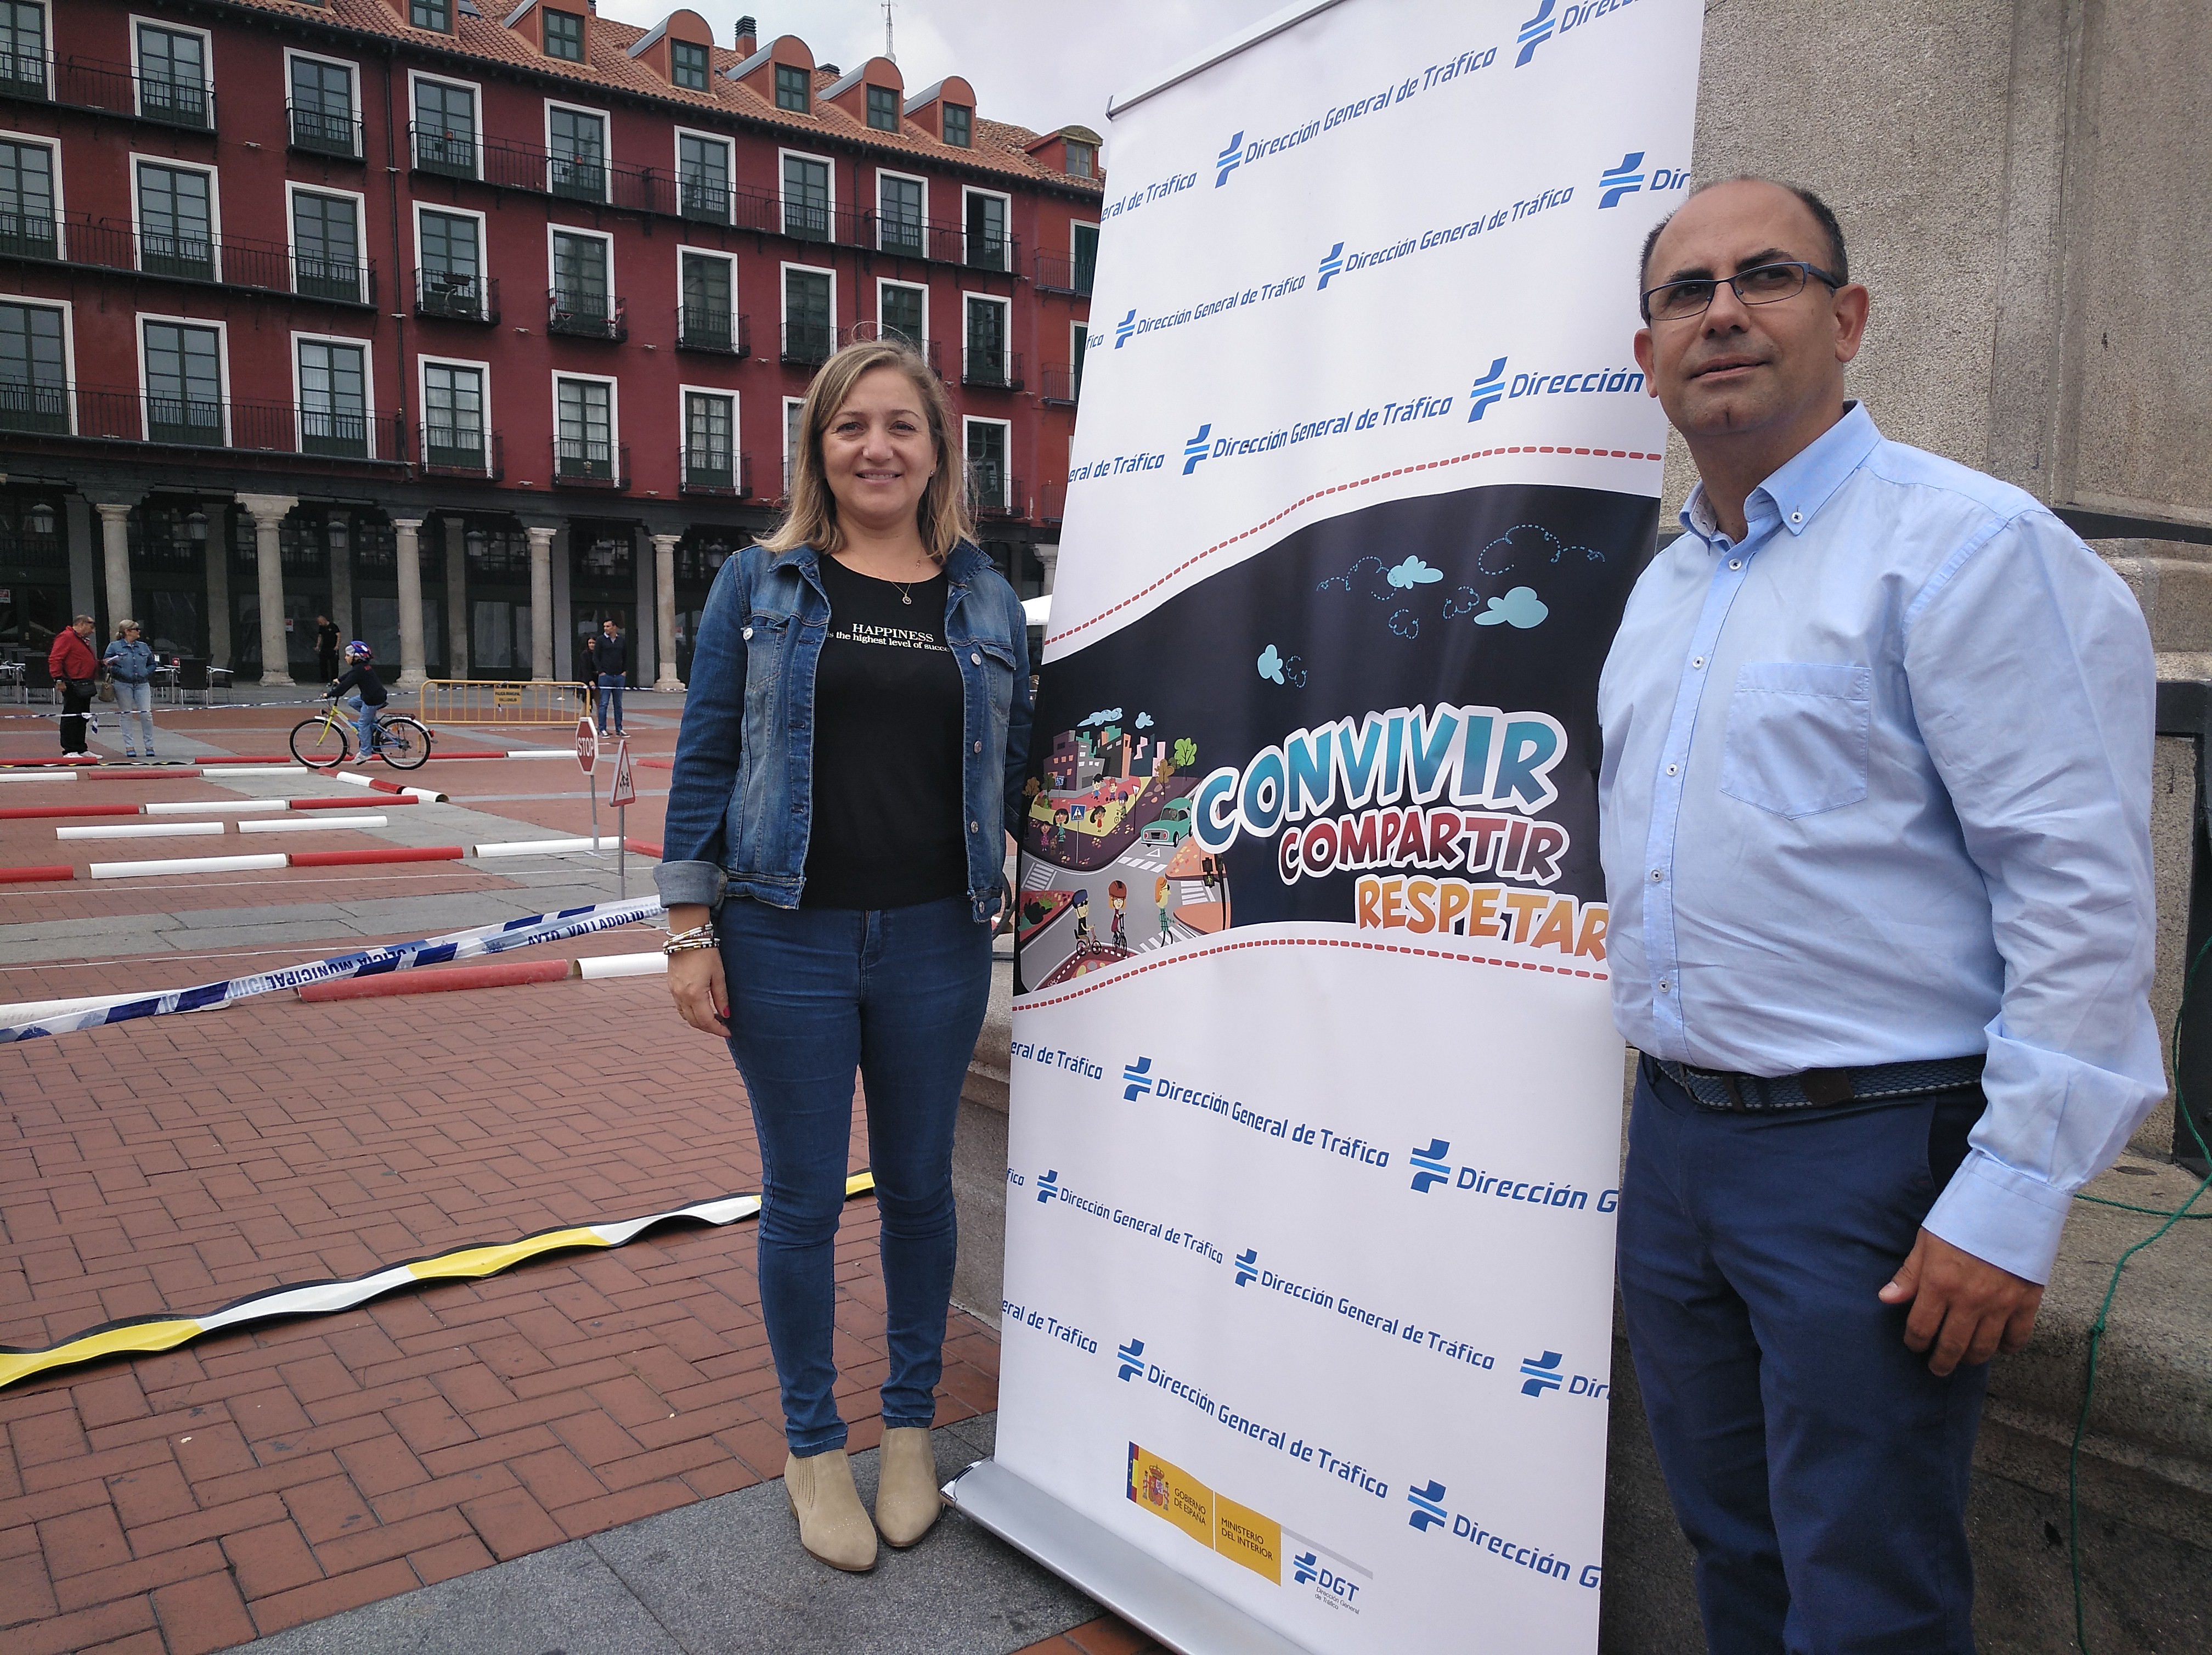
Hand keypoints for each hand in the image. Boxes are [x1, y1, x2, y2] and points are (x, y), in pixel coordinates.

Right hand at [668, 946, 729, 1036]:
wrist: (687, 936)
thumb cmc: (705, 952)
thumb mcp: (719, 974)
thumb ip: (721, 996)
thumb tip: (726, 1014)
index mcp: (694, 994)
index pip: (706, 1021)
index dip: (718, 1029)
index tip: (728, 1032)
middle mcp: (681, 996)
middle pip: (694, 1022)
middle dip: (709, 1028)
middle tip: (722, 1027)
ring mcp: (674, 992)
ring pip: (685, 1016)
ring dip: (699, 1021)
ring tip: (713, 1019)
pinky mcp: (671, 986)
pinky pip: (679, 1007)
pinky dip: (690, 1013)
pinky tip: (700, 1009)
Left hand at [1878, 1228, 2042, 1375]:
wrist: (2011, 1203)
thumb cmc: (1963, 1218)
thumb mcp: (1928, 1241)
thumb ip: (1909, 1275)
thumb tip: (1887, 1299)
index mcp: (1939, 1284)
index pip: (1921, 1328)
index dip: (1914, 1342)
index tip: (1914, 1346)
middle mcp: (1969, 1300)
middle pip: (1952, 1346)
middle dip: (1941, 1362)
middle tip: (1936, 1368)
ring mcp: (2000, 1304)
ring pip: (1984, 1348)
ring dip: (1970, 1359)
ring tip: (1963, 1360)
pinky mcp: (2027, 1302)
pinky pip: (2017, 1338)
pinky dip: (2007, 1347)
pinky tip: (1999, 1347)